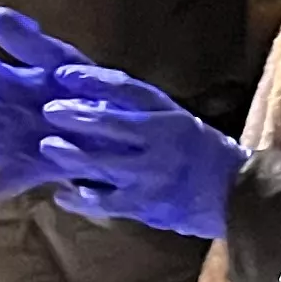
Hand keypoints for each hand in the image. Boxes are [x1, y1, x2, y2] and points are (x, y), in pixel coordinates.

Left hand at [37, 69, 245, 238]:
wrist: (233, 194)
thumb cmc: (199, 149)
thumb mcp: (175, 118)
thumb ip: (138, 108)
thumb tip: (92, 90)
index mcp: (169, 120)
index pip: (128, 92)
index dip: (94, 81)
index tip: (63, 73)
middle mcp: (160, 146)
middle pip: (112, 126)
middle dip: (78, 116)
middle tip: (49, 109)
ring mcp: (150, 179)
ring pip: (104, 165)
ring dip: (72, 156)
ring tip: (48, 146)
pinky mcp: (144, 208)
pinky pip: (105, 203)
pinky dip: (80, 198)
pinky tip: (62, 194)